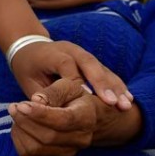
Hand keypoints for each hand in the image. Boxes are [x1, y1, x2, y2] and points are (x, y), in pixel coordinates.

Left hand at [9, 77, 95, 155]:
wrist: (87, 118)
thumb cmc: (75, 98)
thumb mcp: (68, 86)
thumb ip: (53, 92)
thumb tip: (36, 100)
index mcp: (86, 118)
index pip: (63, 120)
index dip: (40, 114)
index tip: (22, 105)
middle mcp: (80, 139)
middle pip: (47, 137)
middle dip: (24, 121)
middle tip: (14, 106)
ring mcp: (68, 152)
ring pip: (36, 148)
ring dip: (20, 130)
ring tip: (17, 114)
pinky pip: (29, 154)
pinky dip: (19, 139)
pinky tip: (20, 125)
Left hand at [10, 40, 132, 110]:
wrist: (30, 46)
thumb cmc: (27, 68)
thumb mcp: (27, 79)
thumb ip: (40, 93)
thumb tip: (48, 110)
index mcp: (51, 52)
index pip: (66, 64)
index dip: (76, 81)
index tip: (86, 98)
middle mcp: (70, 50)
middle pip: (88, 62)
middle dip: (101, 82)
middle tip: (112, 102)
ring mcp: (82, 54)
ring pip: (101, 67)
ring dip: (114, 86)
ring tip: (125, 105)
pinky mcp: (91, 61)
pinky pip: (106, 71)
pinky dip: (117, 85)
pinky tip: (127, 99)